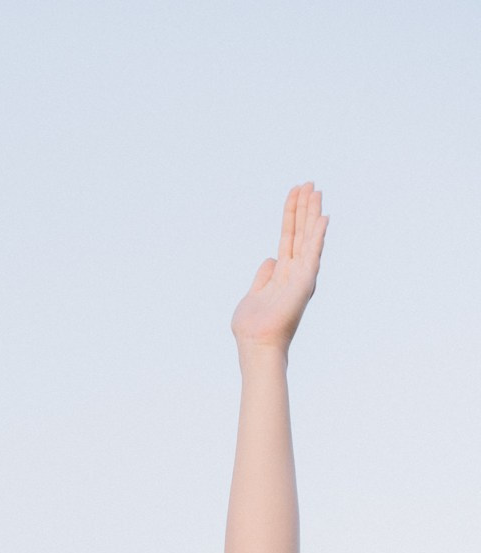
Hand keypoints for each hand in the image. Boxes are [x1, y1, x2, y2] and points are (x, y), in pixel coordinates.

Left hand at [231, 183, 328, 352]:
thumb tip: (270, 258)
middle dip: (304, 208)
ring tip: (315, 189)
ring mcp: (301, 276)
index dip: (290, 215)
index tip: (294, 194)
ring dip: (312, 213)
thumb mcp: (253, 295)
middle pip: (300, 232)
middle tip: (309, 183)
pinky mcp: (305, 282)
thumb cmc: (253, 328)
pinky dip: (318, 235)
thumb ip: (263, 276)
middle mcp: (295, 273)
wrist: (257, 344)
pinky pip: (313, 253)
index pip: (288, 238)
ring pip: (308, 237)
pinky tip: (323, 216)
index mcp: (282, 274)